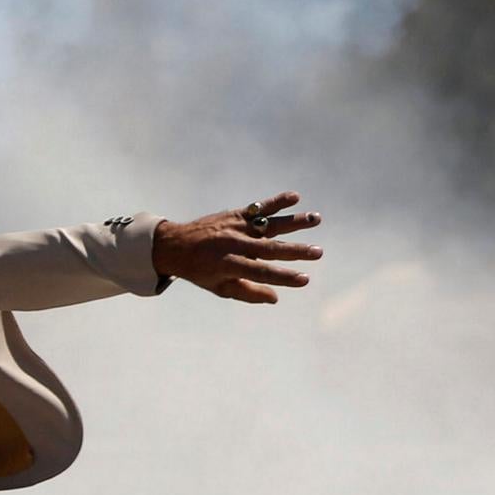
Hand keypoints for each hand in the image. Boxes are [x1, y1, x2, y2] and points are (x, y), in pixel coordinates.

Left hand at [151, 191, 323, 304]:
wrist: (175, 245)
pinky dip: (276, 201)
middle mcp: (233, 244)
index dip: (284, 277)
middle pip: (270, 248)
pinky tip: (295, 197)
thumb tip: (276, 297)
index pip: (261, 273)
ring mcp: (235, 226)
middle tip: (318, 252)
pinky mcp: (235, 214)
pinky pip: (258, 208)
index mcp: (228, 265)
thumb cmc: (201, 271)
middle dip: (296, 251)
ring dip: (294, 221)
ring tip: (316, 219)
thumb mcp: (220, 287)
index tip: (305, 280)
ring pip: (269, 224)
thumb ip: (248, 293)